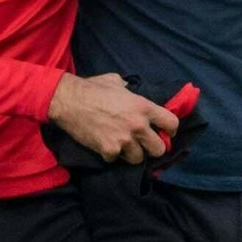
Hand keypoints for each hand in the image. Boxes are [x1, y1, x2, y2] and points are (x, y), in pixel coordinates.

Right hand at [48, 71, 179, 164]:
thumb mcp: (117, 82)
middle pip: (159, 149)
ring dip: (132, 153)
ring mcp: (124, 140)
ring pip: (138, 159)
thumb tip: (132, 91)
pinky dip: (111, 155)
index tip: (165, 132)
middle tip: (144, 144)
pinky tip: (104, 145)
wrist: (69, 101)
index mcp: (143, 107)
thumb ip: (130, 90)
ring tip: (123, 146)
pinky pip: (116, 159)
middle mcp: (138, 125)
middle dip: (152, 148)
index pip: (172, 123)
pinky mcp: (109, 151)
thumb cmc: (92, 88)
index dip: (170, 130)